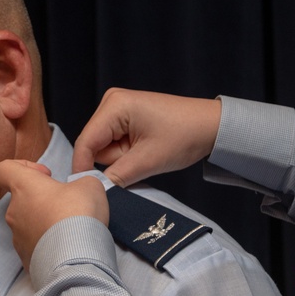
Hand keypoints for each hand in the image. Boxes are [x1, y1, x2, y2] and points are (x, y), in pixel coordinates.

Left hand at [0, 159, 108, 269]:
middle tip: (67, 206)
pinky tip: (67, 247)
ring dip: (46, 223)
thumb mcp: (89, 185)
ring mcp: (17, 238)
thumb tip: (76, 193)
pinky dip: (48, 244)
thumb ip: (79, 183)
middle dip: (43, 200)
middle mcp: (14, 212)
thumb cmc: (78, 213)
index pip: (3, 170)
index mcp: (24, 187)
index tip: (46, 176)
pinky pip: (35, 245)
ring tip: (70, 230)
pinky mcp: (24, 259)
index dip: (24, 167)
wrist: (76, 258)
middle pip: (22, 199)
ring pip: (28, 224)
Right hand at [72, 88, 221, 186]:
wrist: (211, 126)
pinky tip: (144, 151)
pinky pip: (114, 144)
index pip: (85, 143)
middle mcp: (111, 102)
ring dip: (121, 159)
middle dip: (111, 163)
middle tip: (137, 163)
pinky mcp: (125, 118)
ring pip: (104, 148)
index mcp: (114, 105)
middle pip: (93, 146)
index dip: (83, 169)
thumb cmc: (185, 135)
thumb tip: (93, 192)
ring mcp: (118, 109)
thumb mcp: (148, 161)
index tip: (87, 193)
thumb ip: (115, 177)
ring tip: (146, 155)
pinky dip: (126, 154)